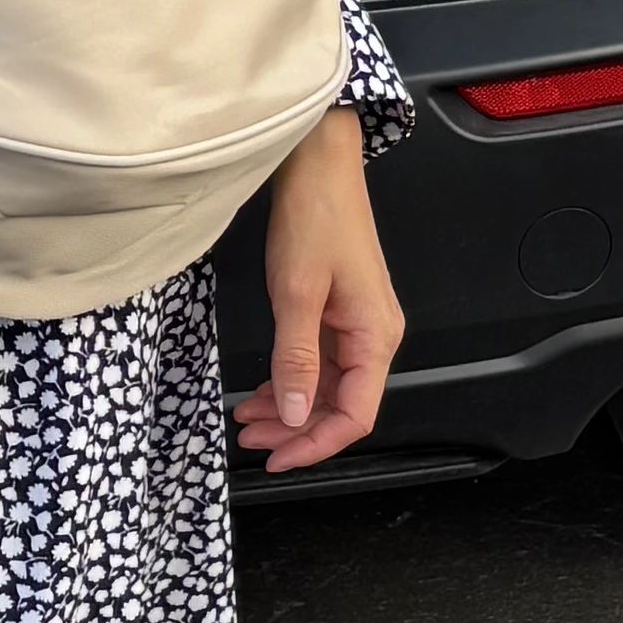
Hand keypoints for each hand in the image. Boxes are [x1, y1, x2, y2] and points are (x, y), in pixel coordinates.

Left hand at [235, 107, 401, 473]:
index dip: (316, 445)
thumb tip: (297, 415)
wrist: (318, 164)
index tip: (278, 458)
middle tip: (250, 439)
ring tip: (248, 418)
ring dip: (290, 408)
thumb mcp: (296, 293)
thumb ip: (296, 360)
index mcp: (375, 336)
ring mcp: (357, 325)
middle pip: (341, 406)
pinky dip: (291, 380)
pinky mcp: (339, 312)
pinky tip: (264, 389)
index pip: (355, 415)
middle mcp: (374, 336)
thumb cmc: (315, 216)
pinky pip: (319, 363)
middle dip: (296, 430)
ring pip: (327, 387)